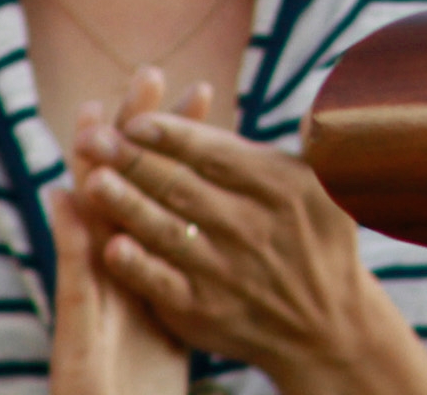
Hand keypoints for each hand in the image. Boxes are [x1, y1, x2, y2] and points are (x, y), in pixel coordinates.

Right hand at [48, 77, 188, 394]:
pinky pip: (76, 271)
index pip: (171, 184)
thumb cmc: (180, 359)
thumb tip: (257, 206)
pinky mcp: (80, 320)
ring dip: (92, 165)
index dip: (183, 140)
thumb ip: (214, 252)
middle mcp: (122, 262)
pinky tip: (69, 197)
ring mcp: (97, 288)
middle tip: (144, 77)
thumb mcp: (201, 303)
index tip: (200, 88)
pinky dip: (73, 235)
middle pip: (130, 185)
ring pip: (92, 217)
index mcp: (156, 253)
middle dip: (136, 133)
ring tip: (92, 116)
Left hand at [68, 74, 426, 394]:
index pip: (218, 155)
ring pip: (165, 231)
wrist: (324, 323)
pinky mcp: (202, 310)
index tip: (138, 120)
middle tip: (94, 137)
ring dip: (125, 205)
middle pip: (181, 187)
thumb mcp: (335, 187)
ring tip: (91, 179)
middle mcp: (253, 228)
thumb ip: (319, 143)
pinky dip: (136, 266)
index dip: (175, 137)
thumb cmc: (319, 240)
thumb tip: (320, 102)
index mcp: (283, 189)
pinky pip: (162, 283)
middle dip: (133, 160)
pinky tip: (110, 246)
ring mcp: (225, 271)